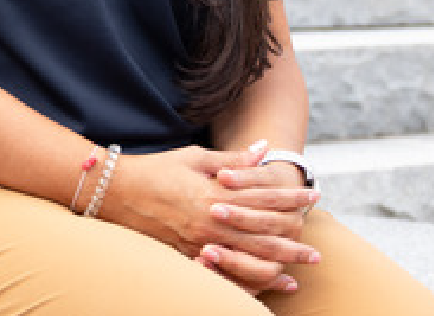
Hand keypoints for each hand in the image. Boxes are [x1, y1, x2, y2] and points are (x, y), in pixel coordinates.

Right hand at [98, 142, 319, 294]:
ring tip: (299, 272)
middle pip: (264, 236)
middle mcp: (212, 221)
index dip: (292, 197)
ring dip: (279, 266)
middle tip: (317, 253)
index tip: (315, 196)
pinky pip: (224, 275)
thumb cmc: (157, 170)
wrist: (116, 191)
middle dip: (294, 243)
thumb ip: (233, 159)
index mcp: (216, 192)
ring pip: (249, 260)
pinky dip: (249, 282)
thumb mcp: (195, 157)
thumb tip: (264, 149)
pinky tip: (266, 284)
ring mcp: (200, 242)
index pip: (265, 197)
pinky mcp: (187, 256)